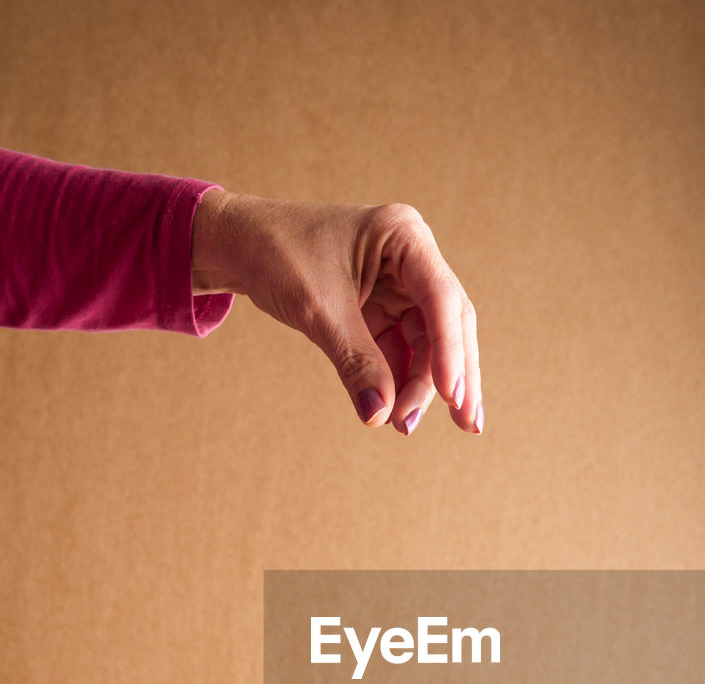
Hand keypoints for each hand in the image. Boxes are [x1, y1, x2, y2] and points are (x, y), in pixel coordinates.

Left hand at [192, 190, 482, 435]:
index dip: (451, 352)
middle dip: (452, 376)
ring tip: (405, 426)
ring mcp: (399, 286)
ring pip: (428, 345)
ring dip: (422, 387)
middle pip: (447, 325)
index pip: (441, 300)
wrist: (238, 247)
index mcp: (404, 236)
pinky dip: (400, 382)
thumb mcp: (319, 311)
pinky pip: (401, 351)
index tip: (453, 398)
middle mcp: (411, 259)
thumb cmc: (277, 256)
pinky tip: (397, 412)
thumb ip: (356, 362)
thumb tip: (379, 416)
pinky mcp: (382, 310)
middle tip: (465, 425)